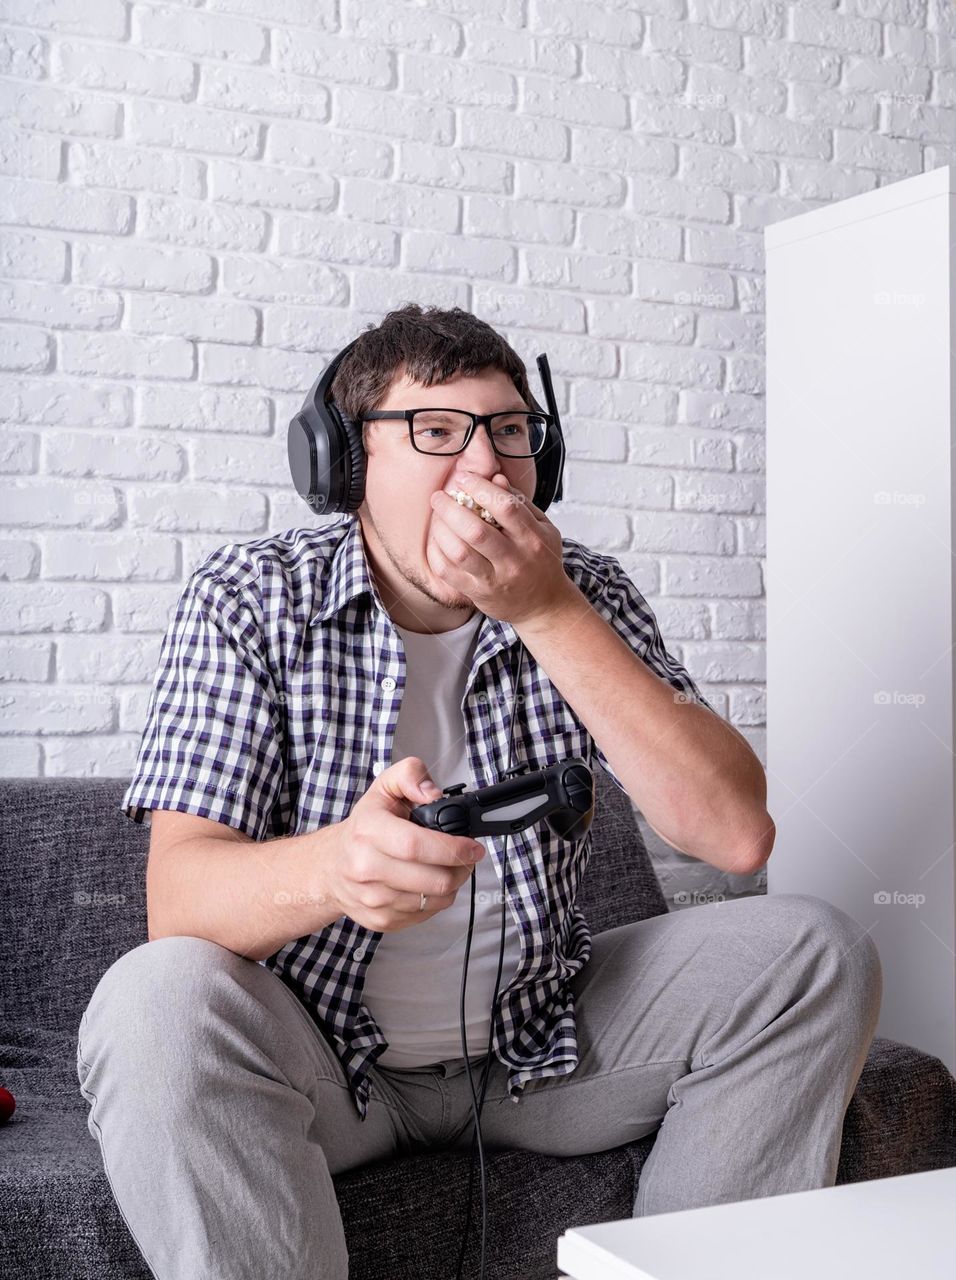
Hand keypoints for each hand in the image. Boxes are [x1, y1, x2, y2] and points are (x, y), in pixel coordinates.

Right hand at [327, 757, 485, 932]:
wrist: (332, 866)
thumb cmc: (363, 828)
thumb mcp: (384, 788)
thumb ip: (410, 775)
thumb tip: (432, 793)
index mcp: (368, 831)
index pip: (416, 846)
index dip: (452, 848)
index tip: (472, 847)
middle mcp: (366, 868)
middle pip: (433, 880)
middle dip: (461, 868)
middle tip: (467, 856)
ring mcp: (372, 898)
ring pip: (435, 900)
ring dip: (453, 884)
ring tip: (449, 867)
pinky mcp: (380, 920)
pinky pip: (426, 915)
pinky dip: (437, 900)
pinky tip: (431, 883)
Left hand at [427, 471, 572, 625]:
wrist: (545, 605)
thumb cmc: (541, 561)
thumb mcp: (543, 528)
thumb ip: (521, 503)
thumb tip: (496, 478)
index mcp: (532, 538)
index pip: (505, 507)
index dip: (480, 488)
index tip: (463, 478)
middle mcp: (515, 559)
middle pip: (476, 531)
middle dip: (451, 508)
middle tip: (439, 496)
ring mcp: (496, 579)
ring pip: (459, 552)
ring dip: (441, 530)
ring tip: (436, 517)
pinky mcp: (479, 593)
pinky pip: (448, 572)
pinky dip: (436, 553)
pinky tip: (436, 540)